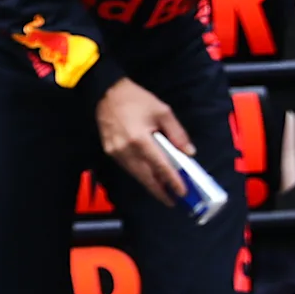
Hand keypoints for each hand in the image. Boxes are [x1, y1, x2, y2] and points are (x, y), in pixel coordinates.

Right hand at [94, 77, 193, 205]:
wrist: (106, 92)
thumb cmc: (135, 99)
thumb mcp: (162, 111)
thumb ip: (177, 133)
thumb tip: (188, 152)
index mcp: (140, 139)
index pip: (160, 166)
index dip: (172, 181)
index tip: (182, 192)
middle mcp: (126, 150)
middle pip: (145, 178)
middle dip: (159, 191)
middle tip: (172, 200)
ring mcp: (115, 153)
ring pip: (136, 175)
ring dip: (150, 184)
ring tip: (163, 190)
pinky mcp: (109, 151)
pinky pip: (128, 168)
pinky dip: (140, 174)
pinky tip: (148, 175)